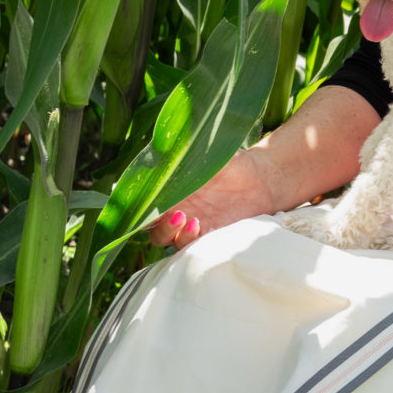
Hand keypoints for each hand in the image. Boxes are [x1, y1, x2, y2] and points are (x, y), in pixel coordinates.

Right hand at [146, 144, 277, 249]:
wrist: (260, 179)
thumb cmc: (229, 163)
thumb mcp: (204, 154)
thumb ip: (183, 153)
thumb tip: (163, 145)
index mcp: (167, 191)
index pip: (140, 203)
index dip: (132, 206)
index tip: (136, 201)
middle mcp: (173, 210)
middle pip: (147, 226)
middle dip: (149, 222)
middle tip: (167, 209)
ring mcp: (188, 225)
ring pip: (164, 239)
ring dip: (168, 232)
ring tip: (185, 218)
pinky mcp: (206, 237)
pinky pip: (189, 247)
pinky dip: (188, 240)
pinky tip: (198, 225)